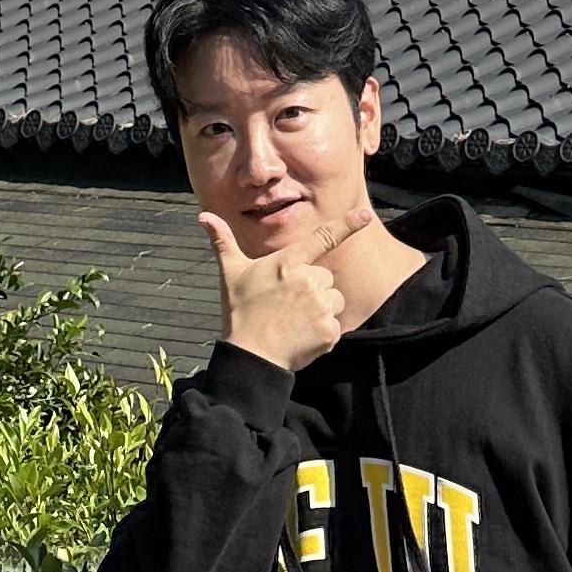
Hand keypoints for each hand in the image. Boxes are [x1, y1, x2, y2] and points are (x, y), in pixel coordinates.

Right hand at [199, 206, 355, 369]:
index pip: (324, 237)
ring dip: (322, 309)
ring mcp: (321, 307)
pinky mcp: (330, 331)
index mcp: (289, 262)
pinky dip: (323, 332)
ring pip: (334, 300)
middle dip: (314, 289)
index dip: (348, 224)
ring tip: (295, 320)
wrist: (250, 356)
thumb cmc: (240, 311)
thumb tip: (203, 216)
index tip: (367, 216)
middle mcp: (309, 280)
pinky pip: (336, 325)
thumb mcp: (230, 273)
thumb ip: (223, 242)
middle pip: (326, 278)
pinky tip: (301, 336)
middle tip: (288, 304)